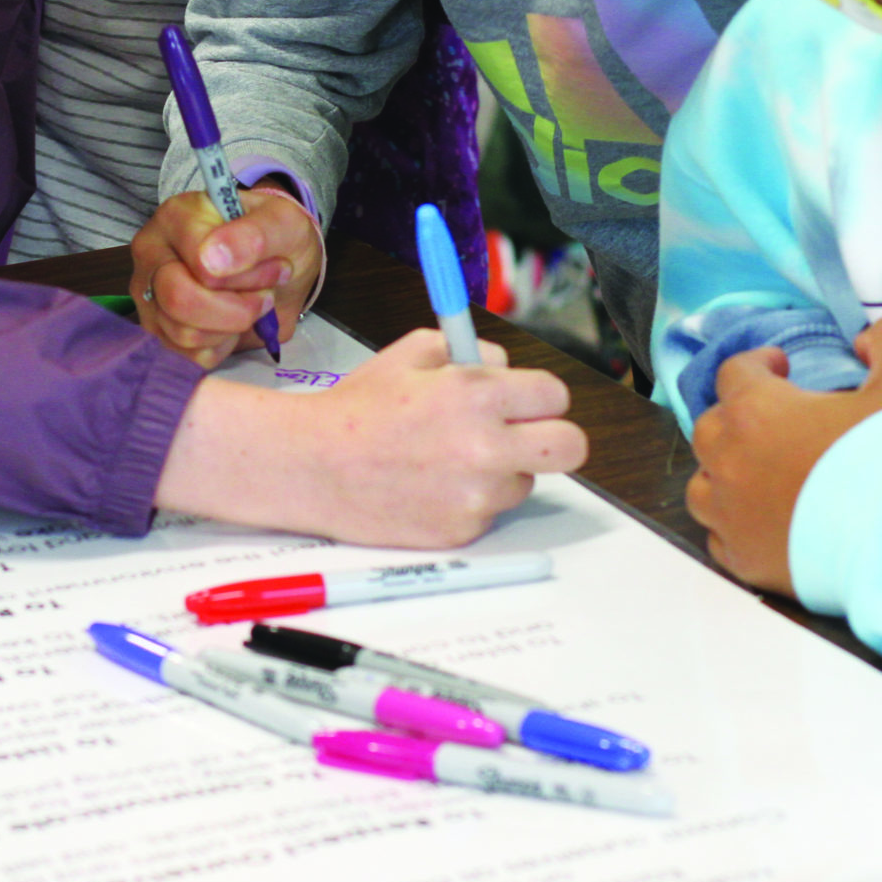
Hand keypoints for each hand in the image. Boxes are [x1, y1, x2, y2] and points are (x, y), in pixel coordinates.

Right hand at [131, 183, 321, 367]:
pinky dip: (220, 347)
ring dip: (232, 327)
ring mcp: (149, 296)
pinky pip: (188, 357)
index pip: (203, 264)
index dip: (248, 276)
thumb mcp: (282, 222)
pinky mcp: (156, 331)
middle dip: (236, 309)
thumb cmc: (273, 239)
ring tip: (247, 304)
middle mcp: (151, 255)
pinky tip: (229, 323)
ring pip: (184, 334)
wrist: (275, 266)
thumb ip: (253, 235)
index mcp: (175, 218)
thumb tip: (214, 260)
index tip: (277, 267)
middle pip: (179, 299)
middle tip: (264, 297)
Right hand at [157, 329, 583, 545]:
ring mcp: (477, 495)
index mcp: (478, 394)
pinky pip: (487, 512)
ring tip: (448, 460)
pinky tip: (428, 486)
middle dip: (555, 438)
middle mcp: (486, 447)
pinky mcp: (462, 531)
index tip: (525, 402)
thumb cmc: (356, 409)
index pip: (555, 396)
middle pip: (570, 447)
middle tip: (526, 436)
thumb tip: (503, 365)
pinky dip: (468, 501)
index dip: (540, 397)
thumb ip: (467, 351)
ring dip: (501, 471)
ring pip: (524, 482)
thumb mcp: (410, 353)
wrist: (311, 466)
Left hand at [685, 316, 881, 592]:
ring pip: (703, 486)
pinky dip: (736, 525)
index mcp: (756, 410)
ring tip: (759, 474)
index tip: (779, 367)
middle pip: (711, 427)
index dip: (757, 364)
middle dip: (737, 418)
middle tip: (774, 422)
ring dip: (725, 473)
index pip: (734, 371)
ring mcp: (730, 515)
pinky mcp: (743, 559)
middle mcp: (729, 460)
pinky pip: (720, 537)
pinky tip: (765, 523)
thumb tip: (870, 337)